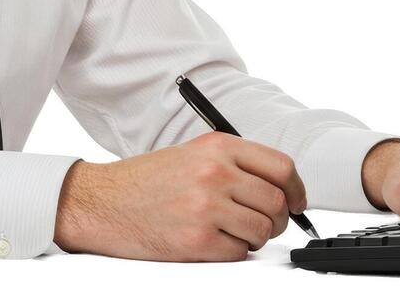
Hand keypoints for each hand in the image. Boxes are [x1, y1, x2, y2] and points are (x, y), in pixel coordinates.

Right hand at [53, 130, 307, 260]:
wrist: (103, 202)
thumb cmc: (146, 181)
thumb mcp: (193, 153)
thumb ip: (235, 163)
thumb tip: (280, 186)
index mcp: (218, 147)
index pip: (281, 167)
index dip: (296, 189)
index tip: (297, 202)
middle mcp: (215, 173)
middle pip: (276, 202)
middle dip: (277, 219)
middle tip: (264, 224)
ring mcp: (206, 207)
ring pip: (262, 230)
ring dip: (254, 237)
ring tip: (232, 232)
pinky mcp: (196, 240)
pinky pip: (239, 253)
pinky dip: (233, 252)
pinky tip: (213, 241)